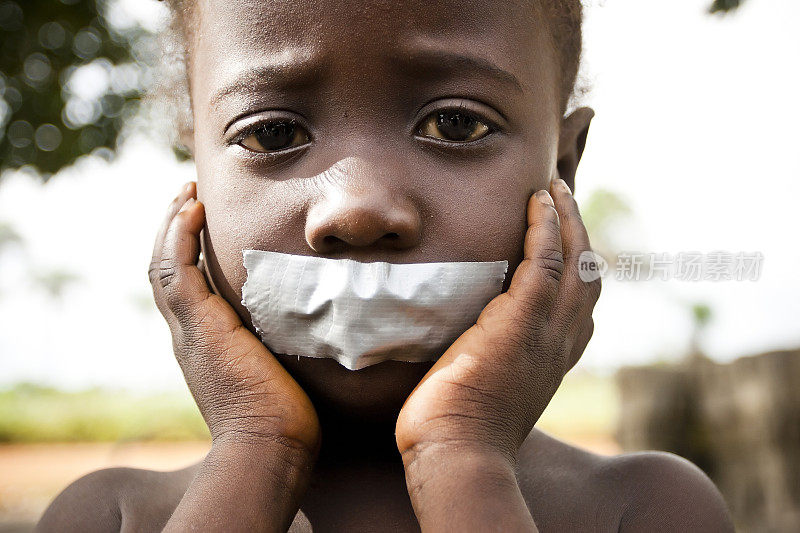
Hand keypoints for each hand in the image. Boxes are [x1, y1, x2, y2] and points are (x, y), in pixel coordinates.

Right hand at [149, 182, 319, 455]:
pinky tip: (192, 208)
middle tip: (187, 197)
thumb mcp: (279, 368)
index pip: (185, 287)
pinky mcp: (199, 325)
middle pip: (165, 269)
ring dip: (172, 223)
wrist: (269, 445)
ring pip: (164, 264)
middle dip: (173, 230)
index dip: (188, 252)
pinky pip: (177, 269)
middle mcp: (187, 334)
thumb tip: (313, 318)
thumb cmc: (285, 417)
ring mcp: (189, 329)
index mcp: (204, 343)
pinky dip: (180, 236)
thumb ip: (282, 341)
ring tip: (187, 192)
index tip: (202, 222)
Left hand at [396, 177, 600, 464]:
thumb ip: (489, 359)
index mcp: (556, 359)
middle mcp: (563, 342)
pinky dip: (547, 224)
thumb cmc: (457, 428)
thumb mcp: (486, 387)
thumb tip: (462, 341)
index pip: (580, 303)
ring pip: (575, 257)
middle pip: (588, 272)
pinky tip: (538, 200)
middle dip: (579, 231)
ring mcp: (548, 330)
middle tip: (563, 199)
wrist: (456, 452)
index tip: (564, 240)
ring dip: (567, 216)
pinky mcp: (523, 319)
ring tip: (553, 187)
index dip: (578, 266)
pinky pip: (546, 258)